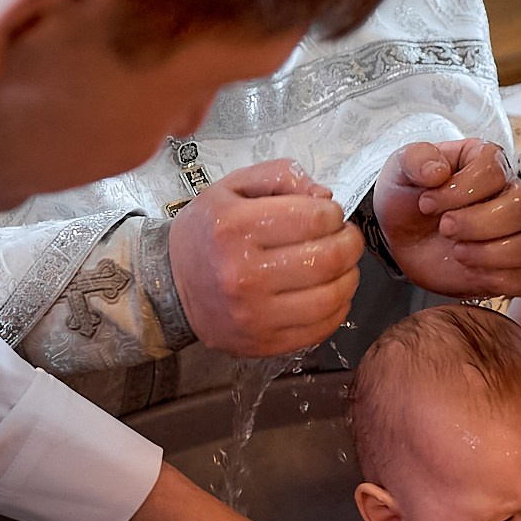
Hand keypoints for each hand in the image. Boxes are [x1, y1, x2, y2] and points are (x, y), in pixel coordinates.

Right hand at [171, 160, 365, 356]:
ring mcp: (255, 315)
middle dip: (350, 243)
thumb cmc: (208, 232)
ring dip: (350, 275)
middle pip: (330, 259)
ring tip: (341, 264)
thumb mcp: (233, 187)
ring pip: (332, 296)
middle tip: (344, 237)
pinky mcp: (264, 343)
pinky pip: (322, 328)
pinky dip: (338, 307)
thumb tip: (325, 197)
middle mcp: (243, 274)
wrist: (170, 287)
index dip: (333, 213)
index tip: (328, 213)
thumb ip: (281, 176)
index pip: (315, 218)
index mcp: (235, 228)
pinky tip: (329, 292)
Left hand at [373, 139, 520, 297]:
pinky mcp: (510, 268)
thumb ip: (415, 159)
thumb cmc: (407, 199)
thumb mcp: (400, 168)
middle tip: (445, 228)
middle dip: (479, 223)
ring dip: (491, 253)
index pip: (496, 172)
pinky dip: (498, 279)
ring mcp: (514, 234)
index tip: (428, 202)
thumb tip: (437, 171)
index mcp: (487, 164)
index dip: (462, 190)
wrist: (400, 238)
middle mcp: (508, 196)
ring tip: (457, 251)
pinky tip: (469, 270)